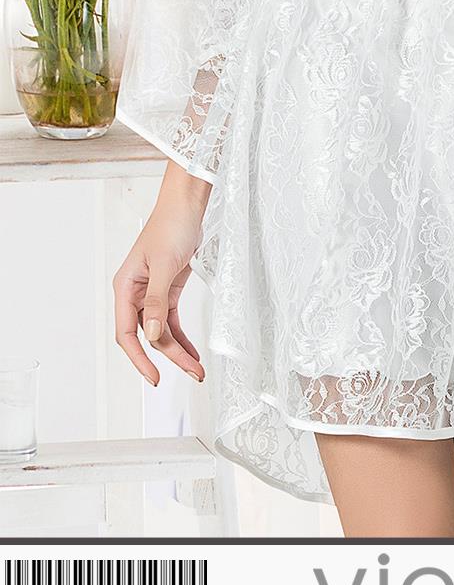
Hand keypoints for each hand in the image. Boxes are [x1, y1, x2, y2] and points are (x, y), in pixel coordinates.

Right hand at [113, 199, 206, 384]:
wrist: (186, 206)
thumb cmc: (170, 226)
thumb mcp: (165, 265)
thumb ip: (157, 301)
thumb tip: (151, 335)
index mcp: (125, 288)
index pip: (126, 333)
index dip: (139, 358)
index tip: (154, 378)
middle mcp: (135, 294)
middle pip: (148, 336)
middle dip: (169, 357)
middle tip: (191, 374)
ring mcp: (152, 294)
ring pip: (162, 331)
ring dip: (178, 349)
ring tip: (196, 368)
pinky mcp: (168, 290)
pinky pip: (172, 320)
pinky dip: (182, 336)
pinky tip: (192, 351)